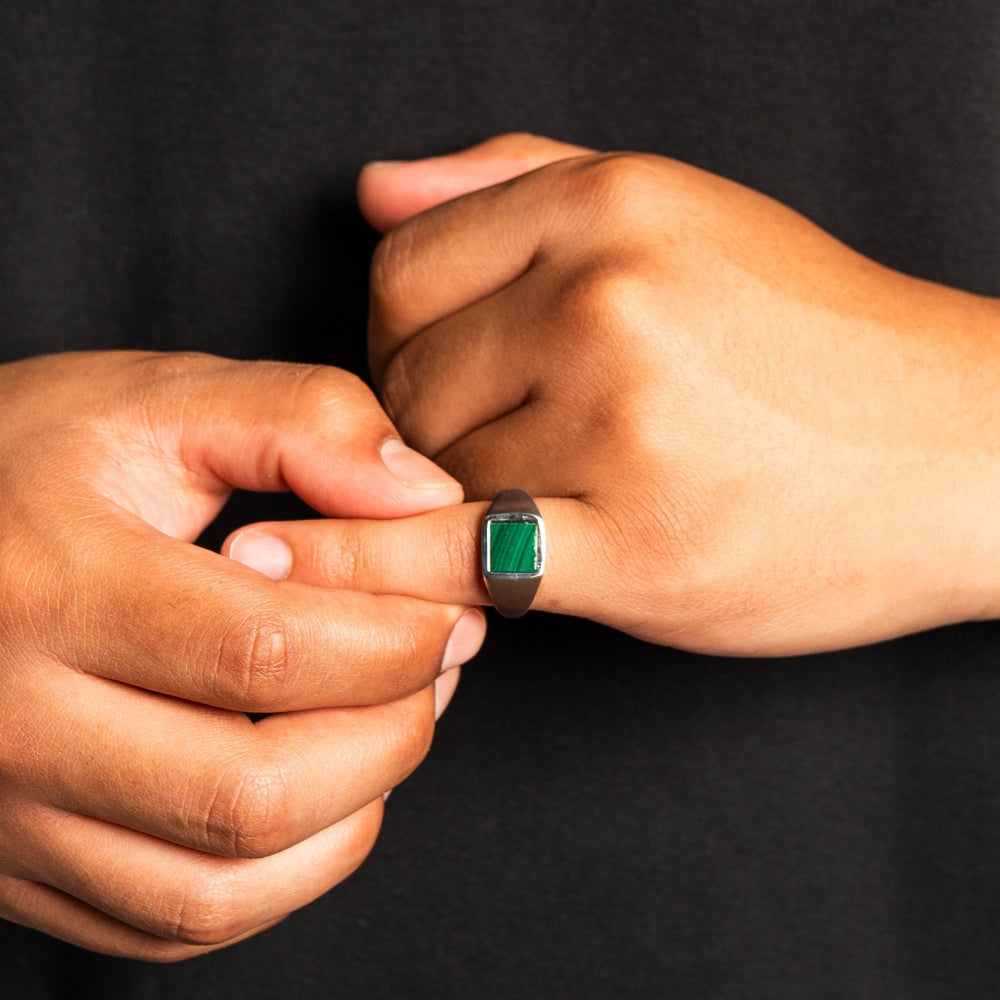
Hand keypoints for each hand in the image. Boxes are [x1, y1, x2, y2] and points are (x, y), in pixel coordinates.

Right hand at [0, 351, 483, 959]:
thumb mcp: (155, 403)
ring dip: (352, 812)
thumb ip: (303, 422)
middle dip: (393, 733)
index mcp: (53, 589)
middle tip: (436, 667)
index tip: (449, 612)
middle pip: (253, 791)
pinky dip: (286, 870)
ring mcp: (13, 816)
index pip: (263, 651)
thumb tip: (425, 497)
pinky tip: (321, 785)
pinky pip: (180, 920)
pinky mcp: (26, 868)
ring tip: (388, 720)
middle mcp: (16, 726)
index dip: (394, 640)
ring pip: (223, 887)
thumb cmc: (24, 464)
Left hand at [230, 134, 999, 655]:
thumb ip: (519, 184)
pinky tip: (297, 567)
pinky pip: (454, 555)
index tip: (440, 376)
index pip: (403, 269)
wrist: (962, 449)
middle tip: (500, 447)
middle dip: (422, 421)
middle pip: (404, 376)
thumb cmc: (819, 341)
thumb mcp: (685, 214)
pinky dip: (370, 565)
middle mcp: (612, 301)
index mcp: (617, 205)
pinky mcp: (636, 550)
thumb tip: (380, 189)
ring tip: (538, 494)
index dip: (399, 337)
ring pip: (426, 473)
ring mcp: (623, 428)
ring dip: (450, 492)